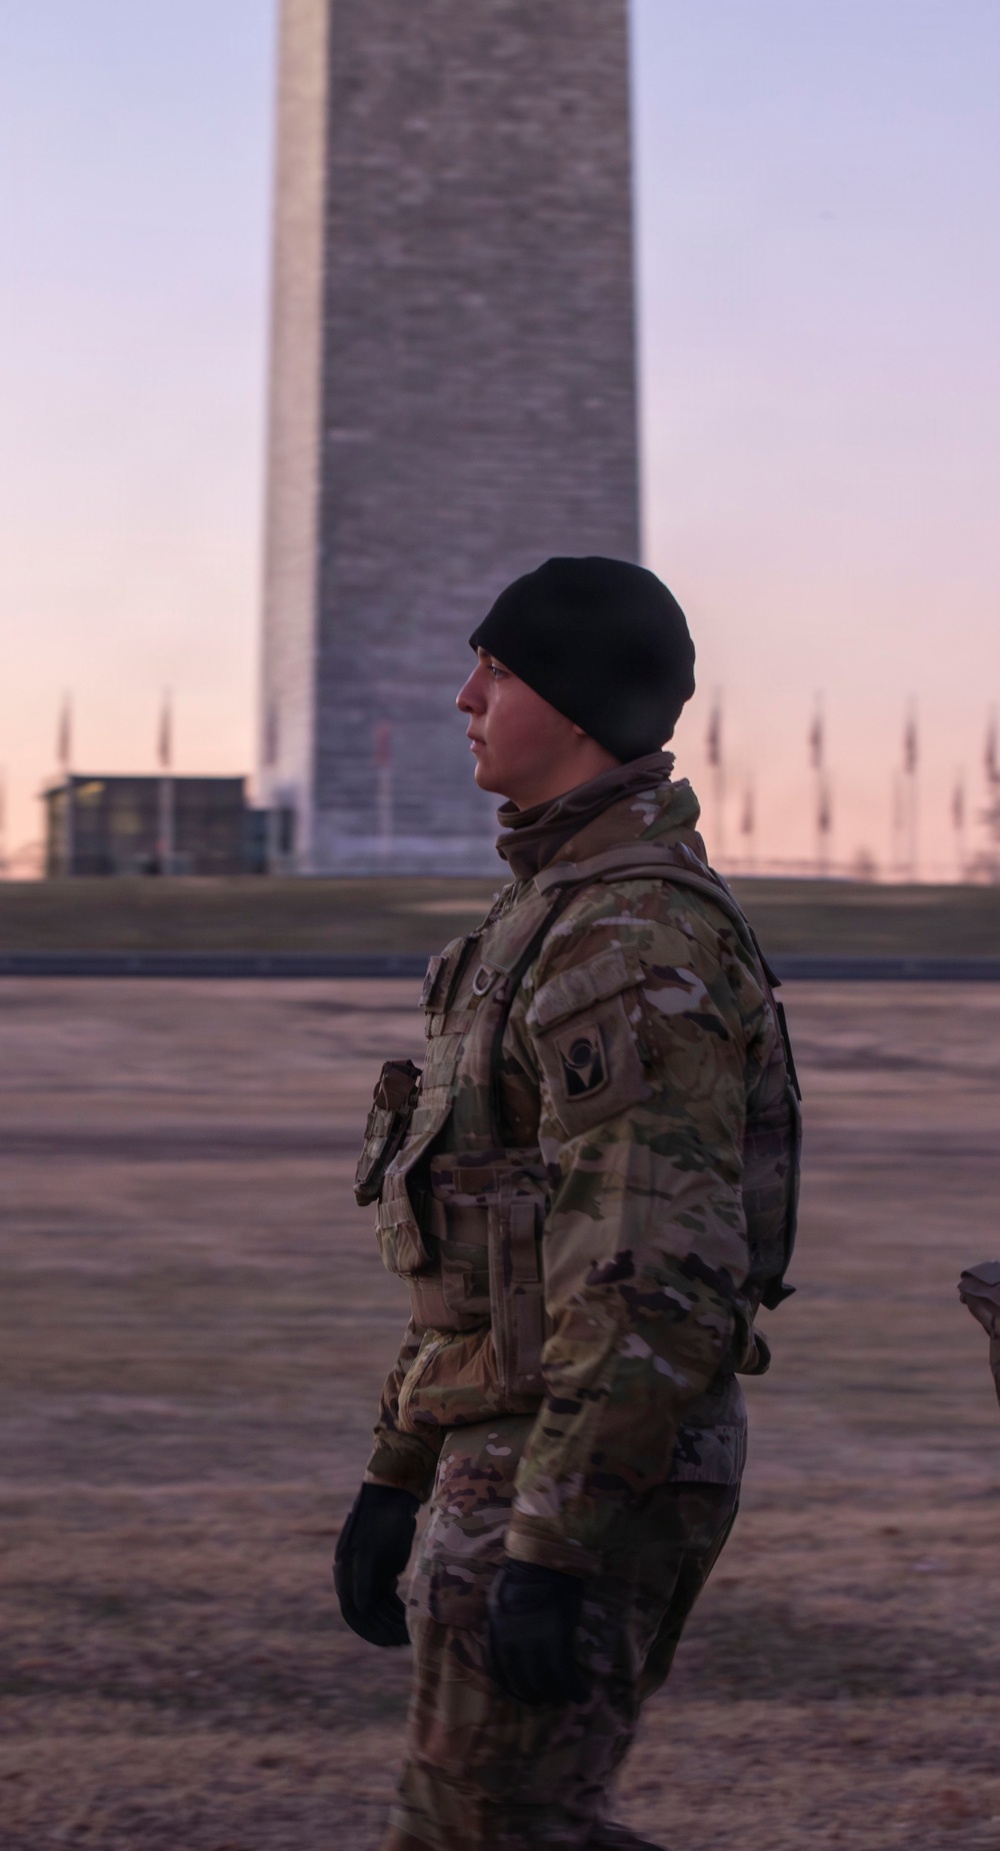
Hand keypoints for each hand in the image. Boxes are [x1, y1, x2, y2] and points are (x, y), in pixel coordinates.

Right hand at [333, 1483, 418, 1646]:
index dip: (372, 1629)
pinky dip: (396, 1609)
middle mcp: (353, 1575)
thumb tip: (357, 1606)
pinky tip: (410, 1617)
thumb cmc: (383, 1521)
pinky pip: (385, 1597)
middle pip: (365, 1614)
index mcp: (346, 1572)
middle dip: (383, 1629)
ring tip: (410, 1631)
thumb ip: (363, 1577)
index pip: (355, 1612)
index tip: (393, 1639)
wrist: (391, 1494)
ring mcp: (367, 1573)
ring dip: (391, 1622)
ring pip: (377, 1608)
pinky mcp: (381, 1570)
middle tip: (404, 1640)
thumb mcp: (372, 1550)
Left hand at [487, 1559, 588, 1704]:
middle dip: (534, 1695)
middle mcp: (510, 1641)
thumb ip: (501, 1622)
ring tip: (565, 1695)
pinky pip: (565, 1676)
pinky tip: (582, 1694)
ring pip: (543, 1683)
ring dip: (556, 1695)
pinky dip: (574, 1690)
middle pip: (521, 1683)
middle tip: (547, 1697)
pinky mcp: (557, 1638)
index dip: (511, 1687)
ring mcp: (534, 1641)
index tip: (523, 1690)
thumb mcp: (501, 1597)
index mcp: (496, 1630)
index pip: (498, 1671)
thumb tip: (505, 1641)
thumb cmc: (525, 1571)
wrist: (547, 1555)